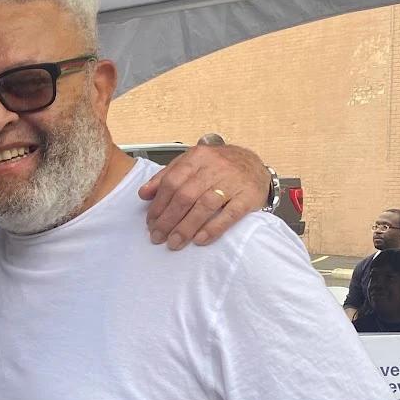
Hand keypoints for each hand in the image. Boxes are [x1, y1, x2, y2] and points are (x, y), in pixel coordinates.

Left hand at [140, 143, 270, 248]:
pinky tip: (200, 240)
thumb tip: (144, 194)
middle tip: (158, 236)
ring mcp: (233, 181)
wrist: (256, 166)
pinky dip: (213, 228)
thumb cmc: (219, 167)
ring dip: (186, 227)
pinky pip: (230, 214)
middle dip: (168, 219)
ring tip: (174, 242)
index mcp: (198, 157)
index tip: (151, 222)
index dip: (158, 204)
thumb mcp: (192, 164)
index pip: (172, 182)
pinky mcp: (248, 196)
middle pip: (185, 195)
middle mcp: (215, 167)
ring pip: (205, 205)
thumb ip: (167, 176)